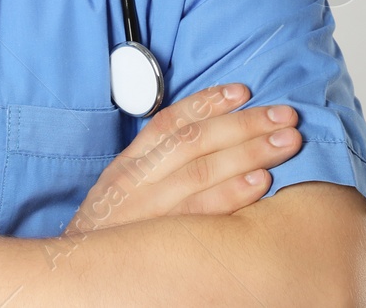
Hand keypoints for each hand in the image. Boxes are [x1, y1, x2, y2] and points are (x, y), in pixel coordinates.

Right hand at [65, 83, 301, 237]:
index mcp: (129, 164)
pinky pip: (202, 213)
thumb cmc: (111, 232)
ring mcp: (150, 210)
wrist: (80, 275)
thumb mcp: (122, 190)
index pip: (169, 122)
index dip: (208, 103)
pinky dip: (233, 195)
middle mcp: (136, 181)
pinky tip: (262, 183)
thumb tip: (208, 138)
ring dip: (249, 153)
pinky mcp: (163, 241)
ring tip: (286, 143)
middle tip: (284, 116)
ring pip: (202, 171)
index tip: (243, 91)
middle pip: (193, 142)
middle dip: (243, 125)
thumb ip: (155, 165)